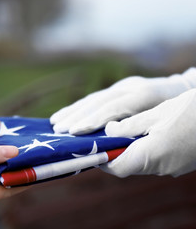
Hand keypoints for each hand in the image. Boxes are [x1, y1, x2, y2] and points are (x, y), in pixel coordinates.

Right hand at [50, 67, 195, 134]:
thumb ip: (138, 136)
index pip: (114, 107)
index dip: (93, 120)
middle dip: (77, 116)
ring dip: (73, 110)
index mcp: (145, 95)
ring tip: (55, 123)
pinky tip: (65, 114)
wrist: (185, 92)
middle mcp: (132, 87)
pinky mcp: (120, 88)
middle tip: (59, 129)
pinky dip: (79, 107)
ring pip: (94, 97)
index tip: (74, 132)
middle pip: (99, 101)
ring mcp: (125, 85)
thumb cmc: (179, 119)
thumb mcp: (164, 127)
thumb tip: (112, 152)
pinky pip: (96, 97)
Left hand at [100, 89, 195, 176]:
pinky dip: (148, 151)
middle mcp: (161, 167)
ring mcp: (173, 168)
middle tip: (108, 136)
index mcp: (150, 156)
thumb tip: (108, 131)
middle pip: (129, 166)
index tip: (94, 147)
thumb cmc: (190, 112)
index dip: (103, 159)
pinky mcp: (182, 164)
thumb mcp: (155, 114)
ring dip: (133, 151)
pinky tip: (150, 134)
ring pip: (143, 163)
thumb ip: (128, 126)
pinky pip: (158, 161)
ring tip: (128, 131)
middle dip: (116, 152)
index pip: (117, 168)